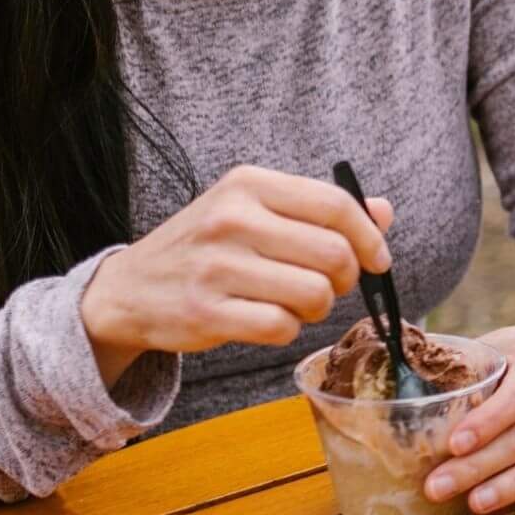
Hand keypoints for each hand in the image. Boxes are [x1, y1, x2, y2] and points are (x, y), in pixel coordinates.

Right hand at [81, 165, 392, 389]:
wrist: (130, 289)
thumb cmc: (206, 247)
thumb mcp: (253, 209)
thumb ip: (318, 209)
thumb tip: (384, 212)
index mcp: (248, 184)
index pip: (335, 205)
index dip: (369, 236)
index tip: (377, 258)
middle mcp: (232, 219)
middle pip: (334, 253)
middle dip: (345, 277)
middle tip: (329, 284)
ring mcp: (217, 266)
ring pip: (313, 294)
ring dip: (316, 307)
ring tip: (294, 302)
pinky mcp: (206, 312)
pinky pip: (282, 328)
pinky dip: (287, 330)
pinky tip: (267, 319)